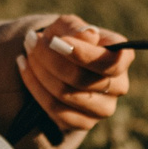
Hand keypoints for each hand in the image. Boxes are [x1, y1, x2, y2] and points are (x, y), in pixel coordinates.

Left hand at [16, 14, 135, 134]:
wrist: (57, 60)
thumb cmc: (67, 38)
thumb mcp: (69, 26)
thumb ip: (76, 28)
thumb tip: (88, 36)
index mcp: (123, 57)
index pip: (110, 62)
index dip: (83, 54)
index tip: (55, 40)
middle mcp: (119, 85)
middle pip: (82, 78)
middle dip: (50, 59)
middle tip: (30, 41)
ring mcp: (103, 108)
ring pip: (65, 94)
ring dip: (39, 72)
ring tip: (26, 53)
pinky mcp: (84, 123)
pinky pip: (55, 110)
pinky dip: (35, 88)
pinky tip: (24, 68)